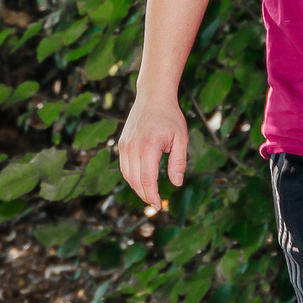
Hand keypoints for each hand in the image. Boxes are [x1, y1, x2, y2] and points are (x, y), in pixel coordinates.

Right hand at [115, 88, 186, 211]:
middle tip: (154, 204)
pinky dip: (131, 177)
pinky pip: (124, 166)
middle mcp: (133, 147)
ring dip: (137, 188)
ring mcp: (124, 145)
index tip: (158, 205)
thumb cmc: (170, 117)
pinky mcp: (121, 144)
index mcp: (149, 146)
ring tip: (149, 194)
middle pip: (135, 180)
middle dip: (145, 195)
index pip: (147, 179)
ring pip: (127, 175)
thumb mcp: (181, 139)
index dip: (152, 195)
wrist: (153, 97)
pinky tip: (141, 181)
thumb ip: (179, 162)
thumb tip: (176, 183)